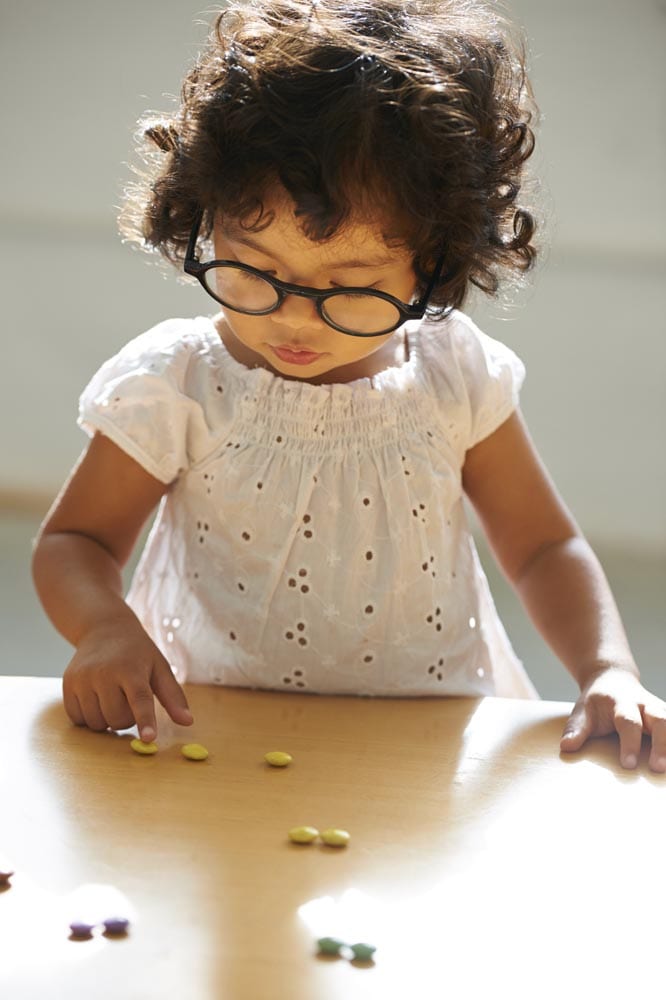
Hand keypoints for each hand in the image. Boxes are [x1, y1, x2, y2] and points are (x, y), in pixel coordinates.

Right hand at [63, 617, 192, 742]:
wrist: (104, 629)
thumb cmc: (137, 653)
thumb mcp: (159, 667)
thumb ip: (173, 696)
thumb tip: (188, 722)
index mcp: (131, 668)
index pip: (140, 699)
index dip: (145, 720)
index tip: (149, 738)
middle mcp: (104, 673)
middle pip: (117, 719)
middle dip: (126, 718)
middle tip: (129, 699)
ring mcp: (82, 679)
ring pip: (96, 723)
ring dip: (107, 719)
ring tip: (113, 697)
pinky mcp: (67, 684)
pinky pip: (77, 719)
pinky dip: (89, 717)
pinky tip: (96, 699)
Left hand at [560, 666, 665, 771]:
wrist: (612, 678)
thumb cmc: (597, 702)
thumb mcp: (583, 711)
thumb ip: (576, 729)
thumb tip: (566, 747)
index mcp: (621, 702)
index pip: (628, 722)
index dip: (630, 743)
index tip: (628, 765)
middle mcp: (645, 704)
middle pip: (660, 720)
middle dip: (661, 744)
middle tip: (657, 768)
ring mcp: (659, 709)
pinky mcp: (665, 716)